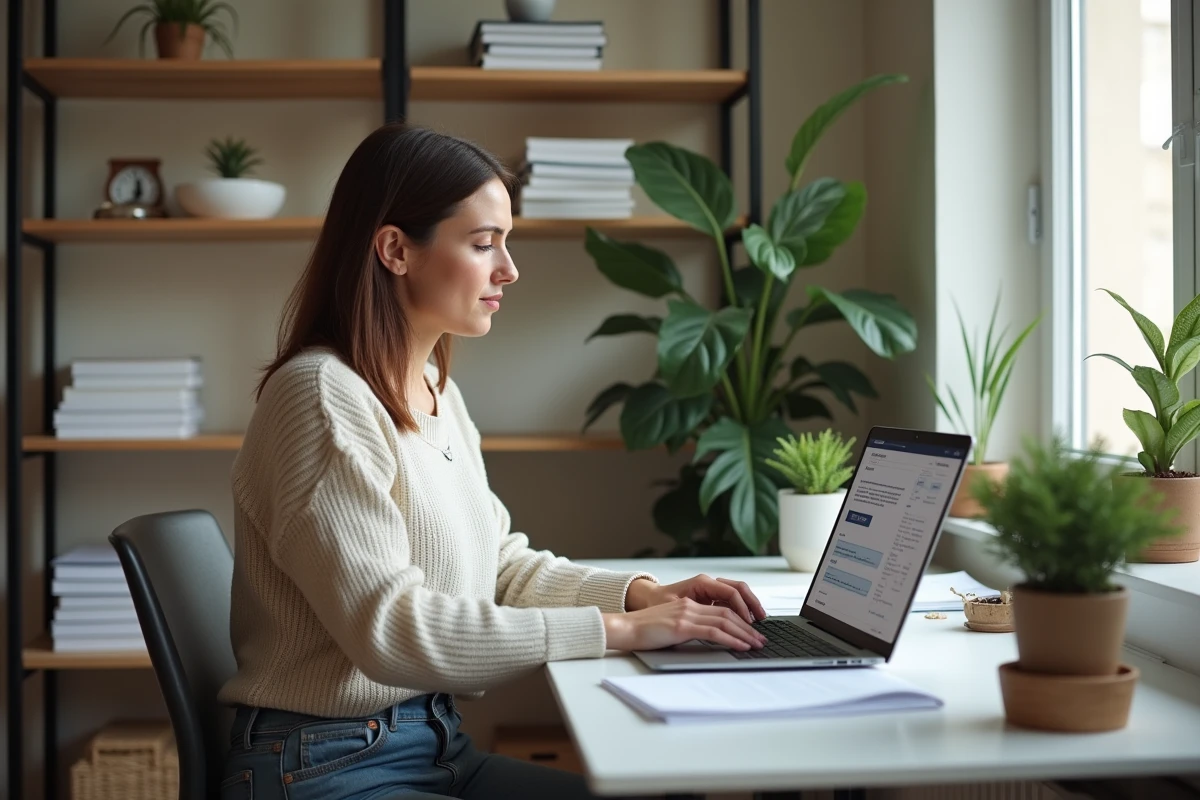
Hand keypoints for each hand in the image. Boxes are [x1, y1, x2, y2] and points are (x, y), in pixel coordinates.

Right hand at [602, 598, 766, 652]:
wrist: (624, 628)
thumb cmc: (643, 632)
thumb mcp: (670, 627)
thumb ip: (688, 628)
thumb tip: (707, 641)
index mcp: (688, 604)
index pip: (722, 609)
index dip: (740, 620)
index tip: (752, 632)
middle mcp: (690, 606)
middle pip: (728, 613)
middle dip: (748, 627)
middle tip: (761, 640)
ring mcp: (687, 614)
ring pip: (725, 621)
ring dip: (744, 634)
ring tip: (756, 645)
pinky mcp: (682, 626)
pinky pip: (714, 632)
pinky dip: (731, 639)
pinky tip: (741, 646)